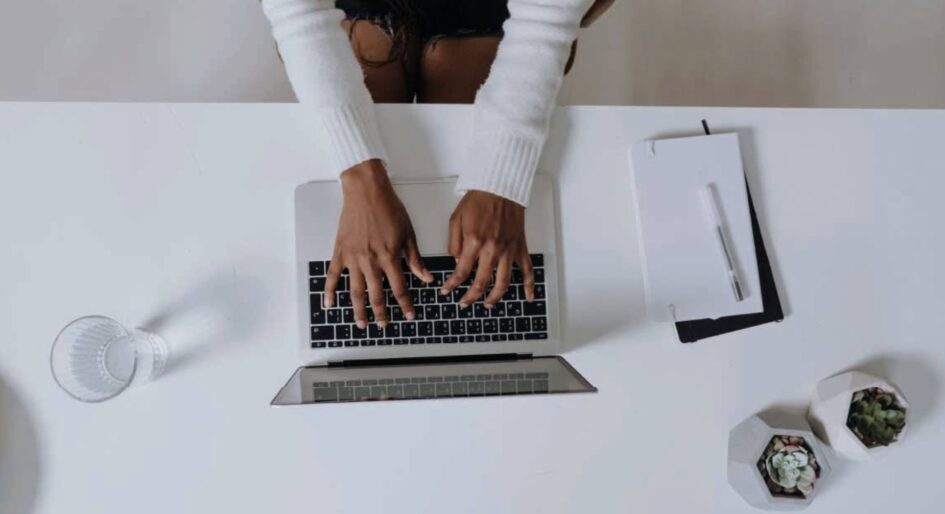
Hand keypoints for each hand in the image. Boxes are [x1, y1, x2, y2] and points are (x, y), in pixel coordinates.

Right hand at [323, 160, 432, 327]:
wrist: (366, 191)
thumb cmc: (388, 208)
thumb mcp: (408, 233)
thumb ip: (415, 259)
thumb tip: (426, 278)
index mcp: (389, 257)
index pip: (399, 288)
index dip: (405, 304)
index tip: (409, 315)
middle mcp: (370, 261)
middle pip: (376, 295)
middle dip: (381, 314)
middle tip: (384, 325)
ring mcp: (353, 258)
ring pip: (355, 291)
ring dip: (358, 310)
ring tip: (361, 324)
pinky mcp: (340, 251)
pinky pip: (333, 275)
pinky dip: (330, 291)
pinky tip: (329, 304)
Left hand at [441, 191, 534, 307]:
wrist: (500, 187)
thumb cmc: (479, 200)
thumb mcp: (456, 219)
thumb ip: (454, 244)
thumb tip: (457, 263)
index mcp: (474, 242)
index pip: (461, 272)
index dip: (452, 285)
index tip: (447, 291)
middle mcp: (492, 249)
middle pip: (481, 283)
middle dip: (470, 297)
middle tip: (464, 303)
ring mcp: (508, 250)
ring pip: (503, 283)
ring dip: (494, 298)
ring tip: (487, 305)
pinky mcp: (519, 247)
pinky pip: (527, 270)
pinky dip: (529, 286)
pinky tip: (528, 297)